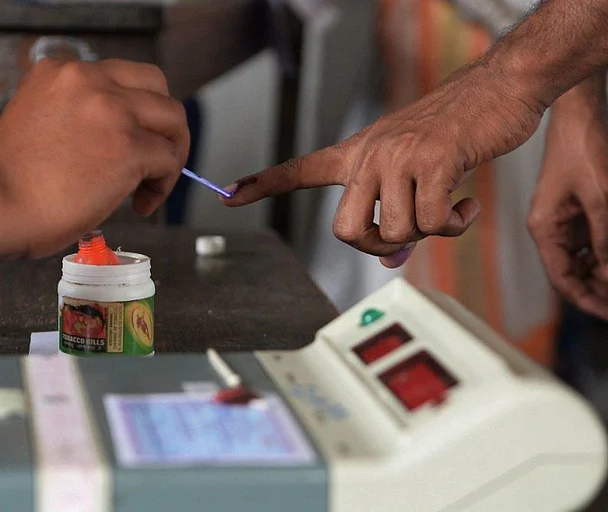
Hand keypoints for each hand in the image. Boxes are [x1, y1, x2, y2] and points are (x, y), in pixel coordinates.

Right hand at [0, 58, 189, 264]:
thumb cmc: (7, 182)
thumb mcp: (39, 122)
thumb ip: (76, 117)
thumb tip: (112, 141)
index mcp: (61, 72)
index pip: (121, 78)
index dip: (134, 112)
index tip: (128, 141)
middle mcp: (89, 80)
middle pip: (157, 87)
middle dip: (163, 125)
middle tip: (156, 158)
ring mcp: (112, 110)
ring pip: (172, 120)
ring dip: (170, 154)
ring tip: (151, 185)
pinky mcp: (129, 146)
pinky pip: (168, 160)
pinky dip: (163, 184)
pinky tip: (142, 203)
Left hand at [223, 59, 544, 266]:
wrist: (497, 88)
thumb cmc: (453, 130)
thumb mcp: (415, 172)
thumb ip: (397, 215)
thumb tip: (391, 262)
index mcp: (358, 154)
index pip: (299, 171)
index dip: (262, 185)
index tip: (228, 195)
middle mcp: (370, 156)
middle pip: (344, 230)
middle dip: (374, 246)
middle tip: (402, 236)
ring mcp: (399, 157)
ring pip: (392, 231)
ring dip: (425, 233)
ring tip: (447, 208)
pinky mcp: (434, 161)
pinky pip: (432, 222)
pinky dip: (454, 226)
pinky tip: (466, 205)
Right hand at [527, 81, 607, 319]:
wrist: (580, 112)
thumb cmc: (581, 146)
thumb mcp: (600, 197)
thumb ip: (605, 240)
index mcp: (543, 227)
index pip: (563, 279)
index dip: (588, 300)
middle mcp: (550, 227)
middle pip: (574, 272)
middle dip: (600, 287)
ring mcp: (565, 217)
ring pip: (586, 258)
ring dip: (605, 268)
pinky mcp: (580, 207)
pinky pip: (593, 239)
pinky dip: (605, 250)